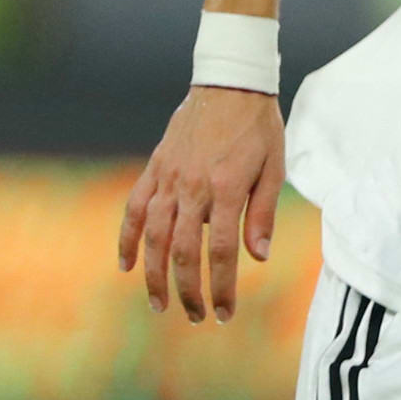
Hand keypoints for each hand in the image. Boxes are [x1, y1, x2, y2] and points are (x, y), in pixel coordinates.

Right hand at [118, 85, 284, 324]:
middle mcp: (193, 187)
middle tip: (196, 317)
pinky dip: (127, 237)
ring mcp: (169, 177)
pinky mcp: (156, 168)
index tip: (225, 312)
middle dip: (188, 290)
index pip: (221, 251)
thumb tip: (259, 257)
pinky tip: (125, 264)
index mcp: (227, 189)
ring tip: (158, 304)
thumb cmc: (258, 127)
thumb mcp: (274, 168)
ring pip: (154, 236)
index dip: (222, 286)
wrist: (230, 83)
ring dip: (154, 274)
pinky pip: (136, 207)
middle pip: (183, 251)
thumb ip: (263, 214)